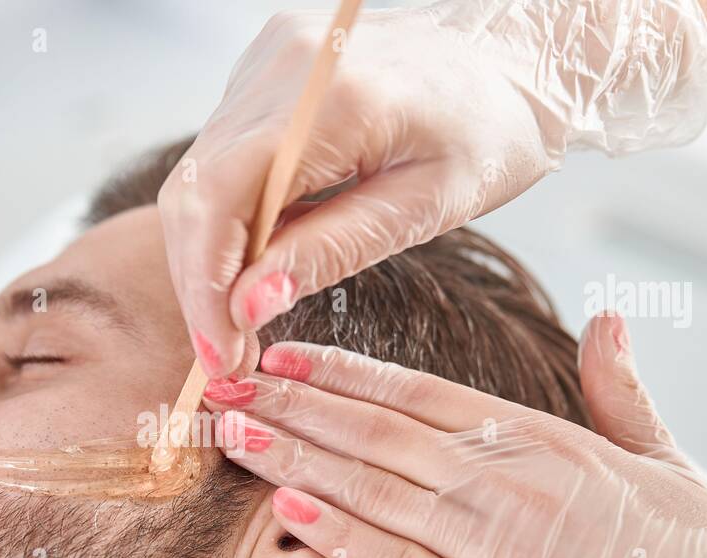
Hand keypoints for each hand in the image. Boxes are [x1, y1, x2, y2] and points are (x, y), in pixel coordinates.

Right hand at [159, 0, 706, 377]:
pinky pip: (222, 156)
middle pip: (194, 190)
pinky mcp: (266, 71)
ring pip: (198, 176)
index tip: (221, 353)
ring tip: (241, 319)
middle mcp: (284, 69)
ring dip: (209, 257)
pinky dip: (229, 219)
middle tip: (227, 353)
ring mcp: (269, 63)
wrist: (511, 54)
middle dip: (200, 282)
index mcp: (333, 99)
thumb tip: (247, 307)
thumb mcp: (424, 207)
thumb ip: (330, 252)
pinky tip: (259, 260)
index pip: (220, 198)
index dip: (204, 285)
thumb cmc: (491, 131)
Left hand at [207, 313, 706, 557]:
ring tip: (233, 432)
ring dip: (295, 459)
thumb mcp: (666, 462)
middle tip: (226, 383)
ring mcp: (497, 545)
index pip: (422, 394)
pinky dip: (339, 535)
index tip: (284, 356)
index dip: (344, 373)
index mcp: (545, 439)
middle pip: (380, 432)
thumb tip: (610, 320)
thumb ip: (620, 392)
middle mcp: (511, 481)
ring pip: (375, 488)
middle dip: (295, 407)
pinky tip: (287, 508)